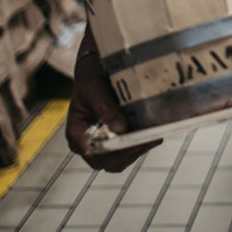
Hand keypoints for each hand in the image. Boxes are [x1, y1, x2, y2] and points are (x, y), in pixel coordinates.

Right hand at [66, 44, 159, 171]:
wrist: (98, 69)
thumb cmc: (91, 77)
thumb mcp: (94, 89)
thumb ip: (104, 108)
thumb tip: (121, 129)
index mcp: (77, 133)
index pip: (91, 152)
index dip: (109, 152)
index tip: (127, 141)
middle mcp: (89, 144)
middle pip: (108, 162)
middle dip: (129, 152)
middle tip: (147, 138)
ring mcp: (105, 144)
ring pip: (122, 159)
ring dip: (139, 149)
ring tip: (154, 135)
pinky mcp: (119, 140)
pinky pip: (131, 150)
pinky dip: (143, 144)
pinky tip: (155, 133)